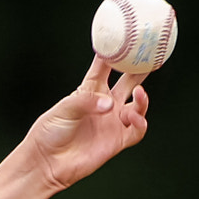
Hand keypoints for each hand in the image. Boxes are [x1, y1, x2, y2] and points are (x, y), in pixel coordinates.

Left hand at [24, 55, 151, 191]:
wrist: (48, 162)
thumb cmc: (50, 132)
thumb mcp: (64, 108)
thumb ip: (87, 102)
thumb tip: (110, 104)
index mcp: (90, 90)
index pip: (106, 65)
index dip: (116, 51)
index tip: (125, 36)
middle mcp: (105, 104)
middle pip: (128, 81)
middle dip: (140, 69)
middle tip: (151, 57)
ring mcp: (113, 122)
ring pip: (137, 106)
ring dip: (142, 98)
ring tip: (139, 93)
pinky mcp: (117, 141)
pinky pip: (137, 131)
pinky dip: (139, 123)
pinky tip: (134, 118)